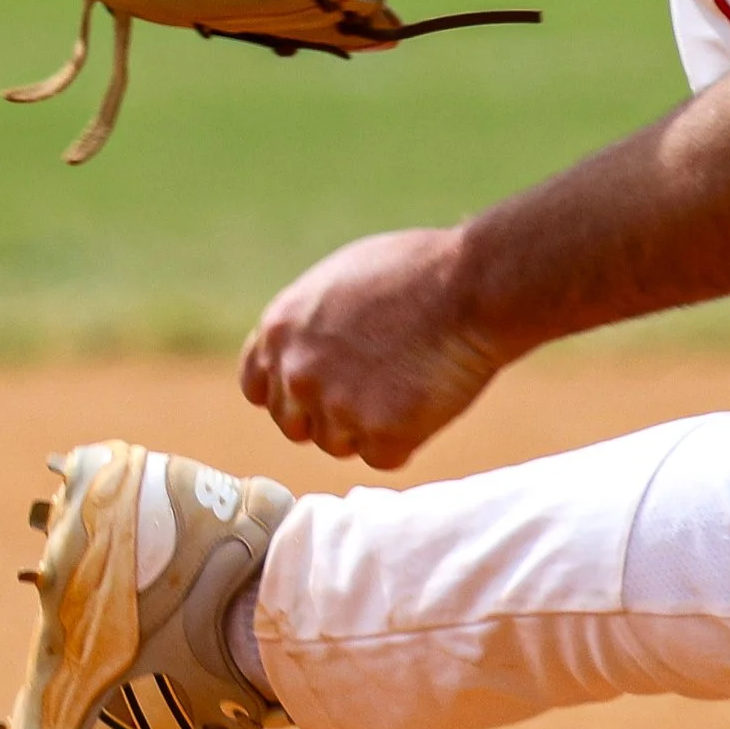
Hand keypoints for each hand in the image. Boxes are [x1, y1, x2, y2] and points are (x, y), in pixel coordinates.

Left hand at [239, 226, 503, 465]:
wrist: (469, 287)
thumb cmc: (417, 271)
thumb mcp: (338, 280)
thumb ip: (308, 324)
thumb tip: (304, 352)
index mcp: (279, 331)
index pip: (260, 389)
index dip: (292, 394)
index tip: (322, 390)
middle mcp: (296, 373)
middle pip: (296, 425)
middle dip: (330, 416)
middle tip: (378, 391)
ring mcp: (336, 407)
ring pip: (339, 445)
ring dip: (369, 428)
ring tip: (408, 387)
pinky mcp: (379, 434)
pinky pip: (382, 457)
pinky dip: (405, 439)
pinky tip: (427, 400)